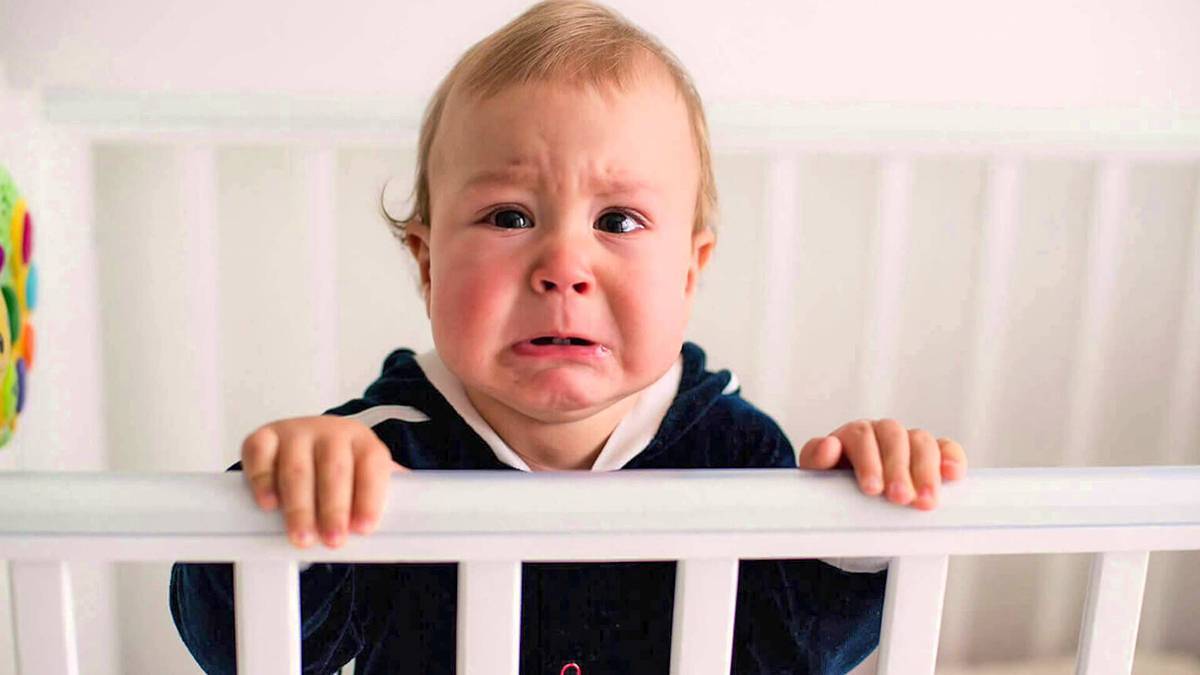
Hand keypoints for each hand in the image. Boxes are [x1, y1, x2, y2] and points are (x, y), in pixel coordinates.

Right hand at [241, 415, 406, 548]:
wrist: (310, 440)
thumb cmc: (343, 469)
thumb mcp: (368, 477)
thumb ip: (385, 495)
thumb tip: (417, 518)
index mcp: (364, 442)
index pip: (372, 466)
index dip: (369, 498)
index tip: (365, 528)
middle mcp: (331, 431)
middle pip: (334, 470)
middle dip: (334, 509)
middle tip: (333, 540)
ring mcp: (296, 432)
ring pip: (297, 468)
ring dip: (299, 506)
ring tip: (302, 537)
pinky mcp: (265, 437)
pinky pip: (260, 454)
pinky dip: (263, 480)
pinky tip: (269, 504)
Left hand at [798, 418, 966, 509]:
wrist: (853, 507)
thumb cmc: (835, 488)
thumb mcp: (818, 476)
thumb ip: (816, 460)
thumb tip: (829, 446)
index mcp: (854, 434)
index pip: (862, 436)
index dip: (869, 461)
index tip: (871, 489)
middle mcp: (882, 433)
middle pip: (894, 437)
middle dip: (898, 468)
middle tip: (899, 498)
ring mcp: (909, 442)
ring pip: (922, 442)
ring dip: (926, 470)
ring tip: (925, 500)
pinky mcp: (933, 456)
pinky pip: (946, 448)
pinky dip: (952, 458)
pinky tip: (952, 475)